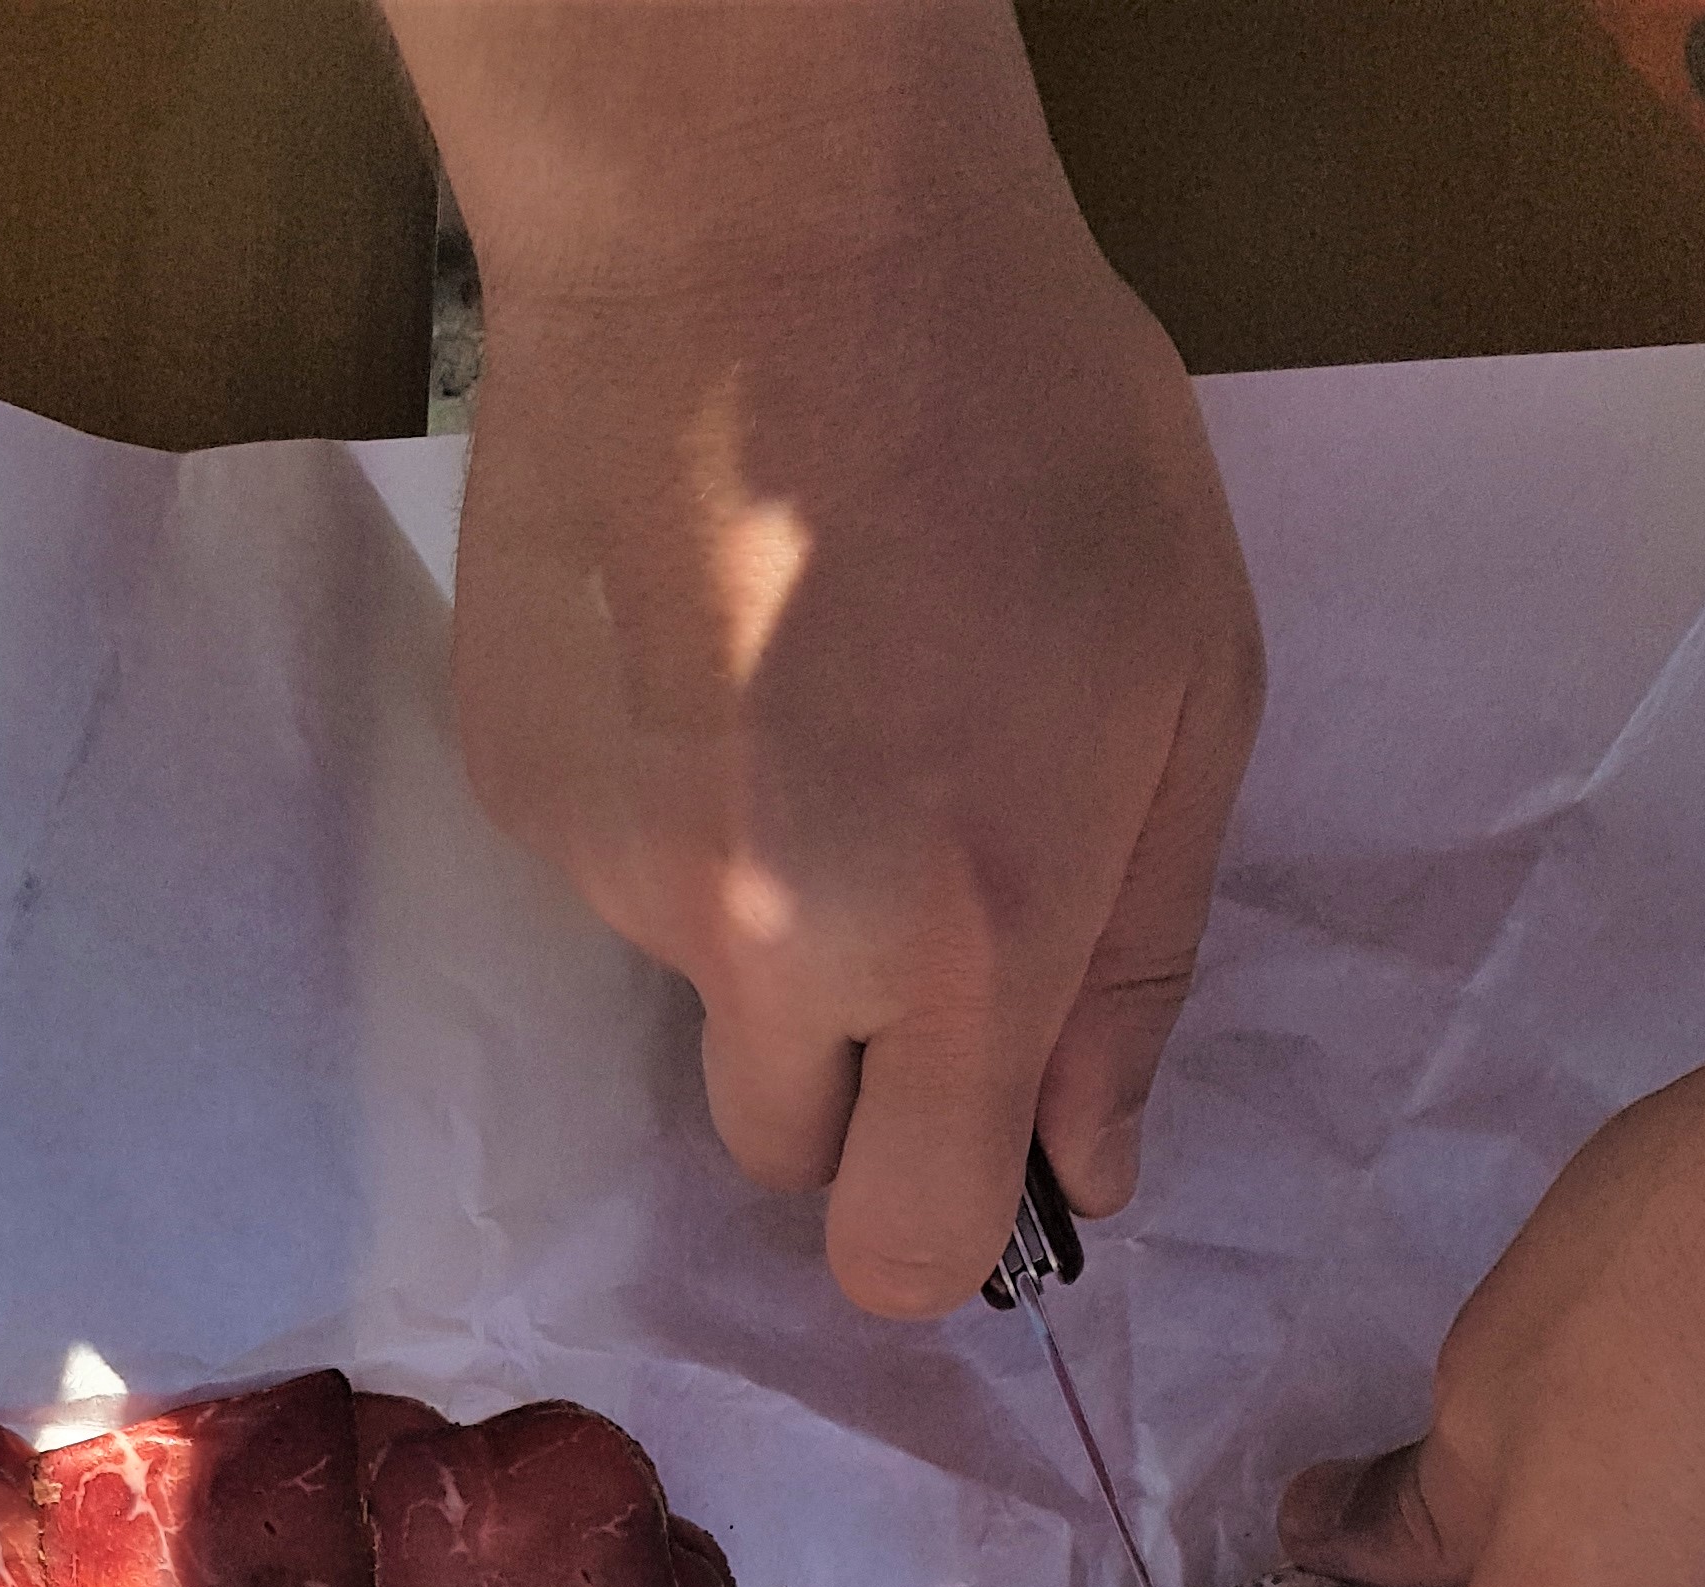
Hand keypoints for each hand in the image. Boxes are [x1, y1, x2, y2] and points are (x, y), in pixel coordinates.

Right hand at [384, 0, 1263, 1315]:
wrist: (753, 217)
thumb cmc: (1028, 418)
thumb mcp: (1187, 678)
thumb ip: (1140, 955)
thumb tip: (1090, 1172)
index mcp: (966, 938)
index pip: (902, 1251)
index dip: (939, 1236)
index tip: (967, 1166)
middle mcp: (768, 942)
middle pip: (782, 1153)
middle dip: (849, 1071)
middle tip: (900, 880)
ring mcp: (618, 872)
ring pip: (697, 987)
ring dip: (755, 905)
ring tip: (801, 692)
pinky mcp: (517, 789)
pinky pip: (607, 870)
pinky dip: (662, 798)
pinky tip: (704, 642)